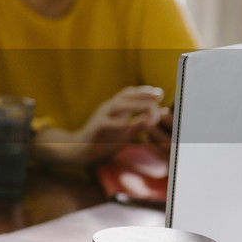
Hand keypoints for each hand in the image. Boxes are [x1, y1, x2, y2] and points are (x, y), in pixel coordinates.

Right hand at [34, 86, 165, 164]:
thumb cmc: (104, 140)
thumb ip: (141, 123)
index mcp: (114, 108)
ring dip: (136, 105)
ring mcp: (100, 117)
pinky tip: (134, 125)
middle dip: (144, 95)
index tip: (159, 94)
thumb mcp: (125, 131)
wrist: (80, 150)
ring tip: (151, 110)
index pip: (129, 93)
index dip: (145, 91)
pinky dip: (122, 123)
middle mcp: (107, 108)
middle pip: (126, 95)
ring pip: (118, 105)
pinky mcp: (96, 128)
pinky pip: (109, 123)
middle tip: (159, 99)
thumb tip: (162, 114)